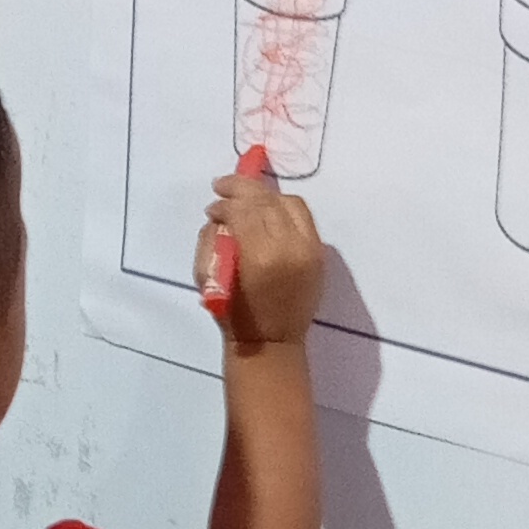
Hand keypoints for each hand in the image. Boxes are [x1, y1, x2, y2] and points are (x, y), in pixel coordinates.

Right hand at [200, 169, 325, 351]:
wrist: (272, 343)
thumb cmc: (233, 316)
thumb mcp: (208, 279)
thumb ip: (211, 240)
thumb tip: (219, 216)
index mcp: (260, 257)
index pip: (243, 210)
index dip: (225, 202)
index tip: (212, 206)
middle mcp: (290, 247)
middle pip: (266, 200)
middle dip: (242, 188)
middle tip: (223, 185)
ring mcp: (310, 249)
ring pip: (288, 203)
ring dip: (264, 196)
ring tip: (245, 197)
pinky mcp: (319, 253)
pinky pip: (303, 217)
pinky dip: (283, 208)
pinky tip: (267, 211)